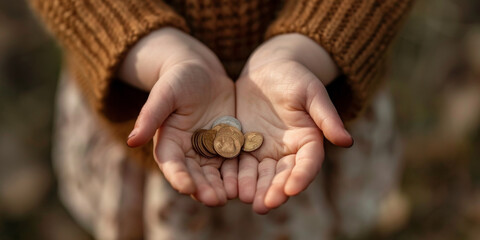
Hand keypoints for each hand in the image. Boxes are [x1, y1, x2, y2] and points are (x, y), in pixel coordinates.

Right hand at [119, 28, 236, 205]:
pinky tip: (249, 181)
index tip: (186, 187)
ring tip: (233, 196)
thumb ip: (150, 116)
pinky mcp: (229, 146)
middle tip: (215, 200)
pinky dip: (240, 173)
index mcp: (169, 143)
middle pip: (196, 175)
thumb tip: (131, 140)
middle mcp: (189, 153)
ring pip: (216, 174)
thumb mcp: (165, 93)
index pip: (172, 164)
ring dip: (223, 186)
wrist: (202, 73)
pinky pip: (235, 162)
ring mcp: (210, 151)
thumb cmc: (178, 80)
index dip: (178, 176)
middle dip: (204, 188)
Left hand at [235, 34, 352, 213]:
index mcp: (308, 140)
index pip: (308, 163)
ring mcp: (264, 150)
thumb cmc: (294, 77)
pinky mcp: (244, 147)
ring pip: (259, 174)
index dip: (301, 177)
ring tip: (244, 199)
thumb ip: (326, 117)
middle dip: (273, 191)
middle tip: (264, 205)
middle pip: (282, 175)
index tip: (292, 189)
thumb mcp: (312, 92)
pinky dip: (234, 175)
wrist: (267, 69)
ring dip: (253, 188)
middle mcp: (287, 151)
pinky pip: (238, 163)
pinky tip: (226, 185)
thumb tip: (347, 141)